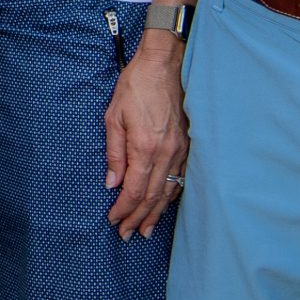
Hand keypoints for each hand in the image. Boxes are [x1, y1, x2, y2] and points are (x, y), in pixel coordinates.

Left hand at [104, 31, 188, 239]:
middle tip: (127, 235)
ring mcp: (180, 150)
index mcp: (145, 147)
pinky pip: (180, 177)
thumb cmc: (135, 86)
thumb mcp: (114, 116)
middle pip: (152, 196)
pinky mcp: (187, 144)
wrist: (163, 64)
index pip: (135, 190)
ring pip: (168, 190)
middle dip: (138, 218)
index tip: (114, 220)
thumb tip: (112, 183)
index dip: (124, 208)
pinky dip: (171, 194)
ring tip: (146, 229)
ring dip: (156, 212)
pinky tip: (164, 203)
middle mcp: (166, 153)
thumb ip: (114, 152)